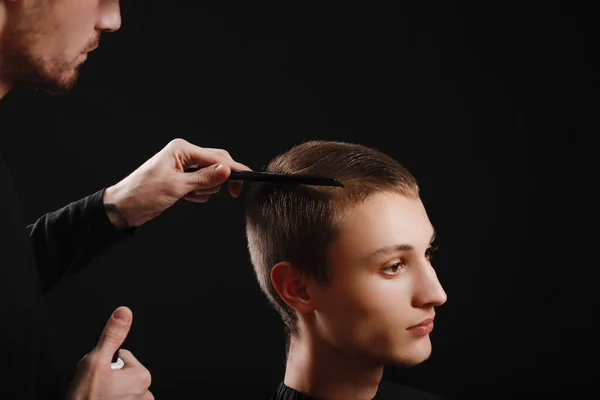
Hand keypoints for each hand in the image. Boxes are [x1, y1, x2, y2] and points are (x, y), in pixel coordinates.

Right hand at [67, 306, 152, 399]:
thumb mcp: (96, 362)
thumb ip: (111, 336)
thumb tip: (123, 313)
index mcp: (141, 376)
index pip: (123, 357)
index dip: (106, 363)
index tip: (98, 374)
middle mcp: (146, 392)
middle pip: (123, 374)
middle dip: (108, 378)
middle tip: (94, 388)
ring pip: (121, 389)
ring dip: (109, 392)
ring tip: (96, 397)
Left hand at [103, 138, 250, 227]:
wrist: (124, 207)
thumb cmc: (143, 193)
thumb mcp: (177, 187)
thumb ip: (204, 178)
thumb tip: (226, 170)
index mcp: (181, 149)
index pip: (215, 157)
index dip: (232, 169)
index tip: (246, 178)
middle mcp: (183, 155)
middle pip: (216, 164)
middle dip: (218, 180)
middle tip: (232, 193)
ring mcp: (183, 167)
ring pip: (210, 177)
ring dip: (205, 190)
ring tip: (189, 195)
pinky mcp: (182, 179)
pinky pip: (202, 186)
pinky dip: (198, 194)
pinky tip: (185, 197)